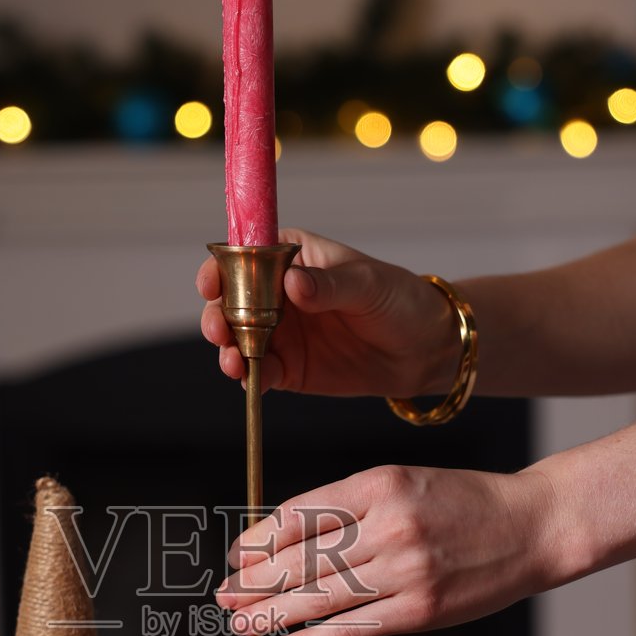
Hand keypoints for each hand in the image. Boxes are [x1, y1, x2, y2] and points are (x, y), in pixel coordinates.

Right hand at [197, 228, 460, 396]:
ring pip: (239, 339)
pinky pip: (260, 372)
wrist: (424, 348)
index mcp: (291, 257)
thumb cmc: (399, 299)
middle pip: (231, 301)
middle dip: (217, 316)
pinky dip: (250, 377)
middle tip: (219, 331)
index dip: (221, 268)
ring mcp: (280, 333)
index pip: (245, 256)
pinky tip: (250, 380)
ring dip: (228, 350)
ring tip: (233, 362)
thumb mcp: (367, 284)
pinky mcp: (289, 368)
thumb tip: (293, 284)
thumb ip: (329, 285)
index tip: (211, 284)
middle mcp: (277, 294)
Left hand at [216, 463, 557, 635]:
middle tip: (222, 595)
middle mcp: (388, 525)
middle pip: (301, 559)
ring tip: (238, 622)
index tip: (237, 555)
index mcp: (379, 484)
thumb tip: (283, 541)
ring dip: (271, 614)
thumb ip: (349, 509)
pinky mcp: (419, 610)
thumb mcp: (403, 484)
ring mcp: (404, 570)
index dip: (259, 539)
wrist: (535, 526)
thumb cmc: (465, 505)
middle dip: (254, 581)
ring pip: (319, 596)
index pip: (300, 514)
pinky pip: (352, 629)